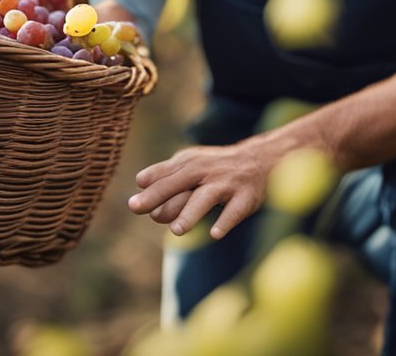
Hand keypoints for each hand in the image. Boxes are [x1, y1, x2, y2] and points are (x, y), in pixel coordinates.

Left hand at [127, 141, 279, 239]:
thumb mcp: (193, 165)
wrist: (262, 161)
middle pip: (179, 182)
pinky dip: (225, 222)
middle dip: (158, 196)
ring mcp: (227, 184)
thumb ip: (168, 179)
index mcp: (191, 162)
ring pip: (205, 198)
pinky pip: (234, 211)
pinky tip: (215, 233)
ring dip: (190, 213)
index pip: (166, 174)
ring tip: (176, 231)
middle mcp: (207, 170)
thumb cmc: (217, 169)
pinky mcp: (245, 198)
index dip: (150, 186)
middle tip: (137, 209)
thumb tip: (141, 194)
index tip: (133, 203)